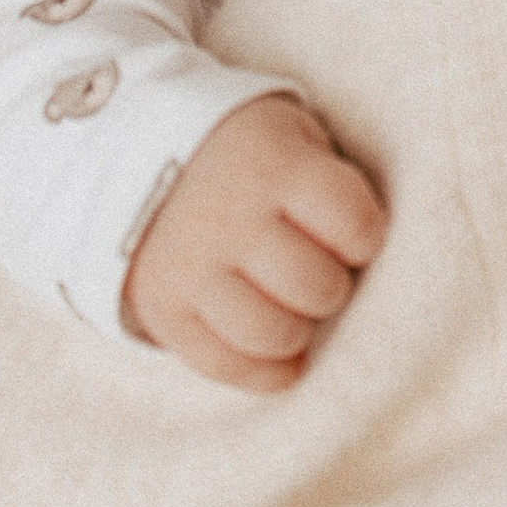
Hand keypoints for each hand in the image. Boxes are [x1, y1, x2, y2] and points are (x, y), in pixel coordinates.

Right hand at [121, 93, 387, 390]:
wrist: (138, 151)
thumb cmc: (250, 155)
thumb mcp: (294, 137)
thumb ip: (332, 186)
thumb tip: (369, 266)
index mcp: (274, 166)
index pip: (355, 228)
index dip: (362, 238)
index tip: (346, 233)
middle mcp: (230, 218)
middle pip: (317, 289)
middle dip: (328, 286)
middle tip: (311, 269)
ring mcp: (191, 268)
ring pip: (274, 336)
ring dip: (296, 330)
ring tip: (287, 305)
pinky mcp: (163, 310)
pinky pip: (228, 367)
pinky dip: (263, 370)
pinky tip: (274, 350)